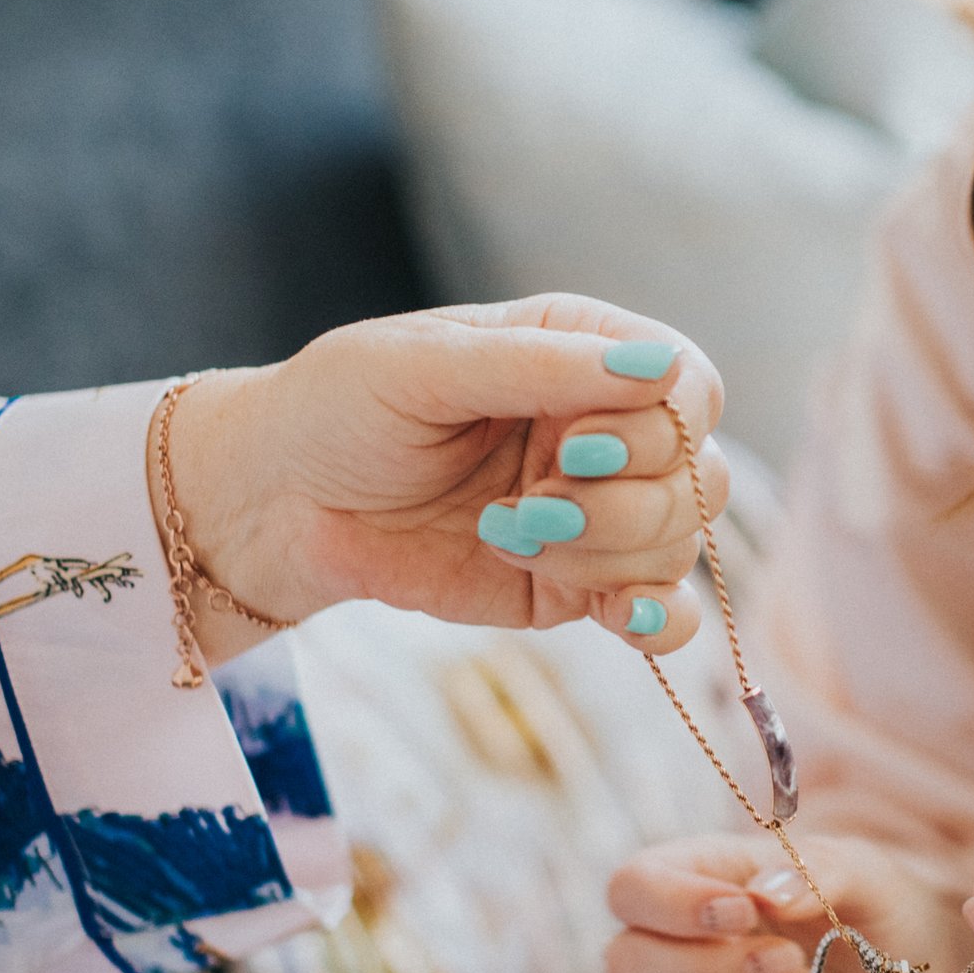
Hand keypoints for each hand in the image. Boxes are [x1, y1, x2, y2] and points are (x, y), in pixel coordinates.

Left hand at [159, 295, 727, 658]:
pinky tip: (618, 614)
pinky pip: (665, 613)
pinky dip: (660, 619)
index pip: (689, 385)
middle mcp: (607, 431)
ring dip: (607, 553)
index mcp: (584, 353)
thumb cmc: (341, 408)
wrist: (275, 505)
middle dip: (621, 502)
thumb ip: (542, 366)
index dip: (655, 426)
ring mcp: (599, 514)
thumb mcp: (426, 365)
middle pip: (698, 474)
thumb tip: (659, 367)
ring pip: (679, 544)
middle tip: (527, 504)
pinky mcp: (578, 588)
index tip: (571, 444)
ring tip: (511, 538)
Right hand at [604, 832, 973, 972]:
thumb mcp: (865, 873)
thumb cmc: (879, 909)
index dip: (670, 903)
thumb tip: (763, 895)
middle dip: (705, 968)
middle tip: (787, 960)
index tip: (744, 911)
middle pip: (624, 965)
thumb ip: (817, 871)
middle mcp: (680, 949)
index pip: (630, 888)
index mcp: (699, 881)